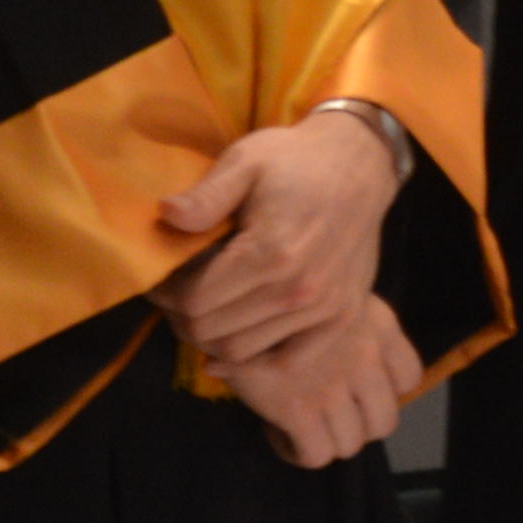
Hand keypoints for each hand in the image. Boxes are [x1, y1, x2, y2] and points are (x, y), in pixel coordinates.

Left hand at [157, 109, 405, 372]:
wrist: (360, 166)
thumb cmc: (296, 161)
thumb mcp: (246, 161)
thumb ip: (207, 195)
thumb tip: (166, 215)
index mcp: (270, 252)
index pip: (193, 300)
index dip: (165, 292)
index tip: (161, 277)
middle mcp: (298, 289)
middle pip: (210, 331)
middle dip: (182, 315)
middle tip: (178, 292)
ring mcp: (323, 307)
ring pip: (240, 351)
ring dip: (214, 334)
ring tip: (208, 306)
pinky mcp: (341, 316)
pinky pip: (287, 361)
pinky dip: (256, 359)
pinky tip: (239, 335)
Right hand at [224, 296, 423, 468]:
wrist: (235, 298)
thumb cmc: (282, 296)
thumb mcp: (335, 295)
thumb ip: (357, 326)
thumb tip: (364, 370)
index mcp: (380, 326)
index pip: (409, 378)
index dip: (385, 393)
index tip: (359, 393)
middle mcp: (366, 357)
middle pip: (384, 422)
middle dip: (357, 427)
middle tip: (329, 418)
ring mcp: (334, 386)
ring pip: (350, 444)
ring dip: (326, 441)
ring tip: (301, 425)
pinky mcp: (299, 410)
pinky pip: (316, 454)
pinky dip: (299, 452)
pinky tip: (280, 433)